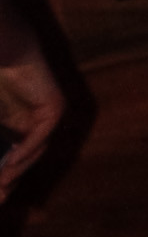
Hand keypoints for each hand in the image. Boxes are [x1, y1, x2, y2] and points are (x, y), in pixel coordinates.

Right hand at [0, 41, 64, 202]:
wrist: (8, 51)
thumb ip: (0, 143)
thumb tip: (2, 164)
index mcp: (24, 128)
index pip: (18, 160)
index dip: (6, 177)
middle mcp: (40, 125)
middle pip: (28, 159)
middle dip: (11, 180)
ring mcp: (50, 117)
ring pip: (36, 151)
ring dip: (18, 169)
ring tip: (2, 184)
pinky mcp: (54, 108)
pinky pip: (41, 135)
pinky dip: (26, 149)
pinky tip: (11, 161)